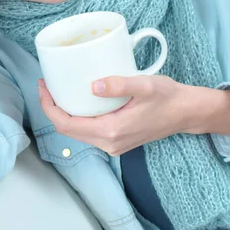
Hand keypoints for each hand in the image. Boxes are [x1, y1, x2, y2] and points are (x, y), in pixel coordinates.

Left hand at [37, 75, 189, 155]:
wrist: (186, 113)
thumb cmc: (167, 97)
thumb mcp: (144, 85)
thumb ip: (119, 85)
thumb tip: (93, 86)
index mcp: (111, 131)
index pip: (67, 125)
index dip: (49, 107)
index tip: (43, 87)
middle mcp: (108, 143)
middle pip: (68, 130)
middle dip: (52, 108)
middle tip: (47, 85)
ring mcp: (112, 144)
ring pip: (77, 132)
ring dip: (64, 113)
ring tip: (58, 90)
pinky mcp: (117, 140)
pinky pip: (88, 131)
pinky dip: (77, 117)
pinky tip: (77, 100)